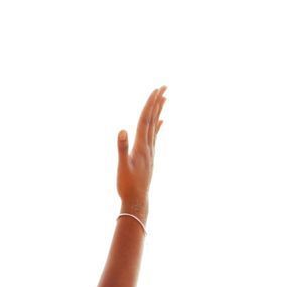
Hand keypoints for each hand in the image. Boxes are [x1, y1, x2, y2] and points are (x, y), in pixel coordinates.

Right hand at [116, 85, 166, 213]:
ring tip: (164, 98)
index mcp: (141, 145)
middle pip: (152, 119)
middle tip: (164, 86)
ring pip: (154, 126)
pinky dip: (157, 126)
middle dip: (157, 102)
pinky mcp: (148, 156)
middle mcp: (148, 146)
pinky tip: (161, 121)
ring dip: (159, 111)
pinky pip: (154, 136)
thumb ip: (122, 148)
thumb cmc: (127, 185)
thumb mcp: (122, 166)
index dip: (150, 104)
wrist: (137, 200)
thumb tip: (122, 130)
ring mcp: (150, 151)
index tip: (156, 90)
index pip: (145, 120)